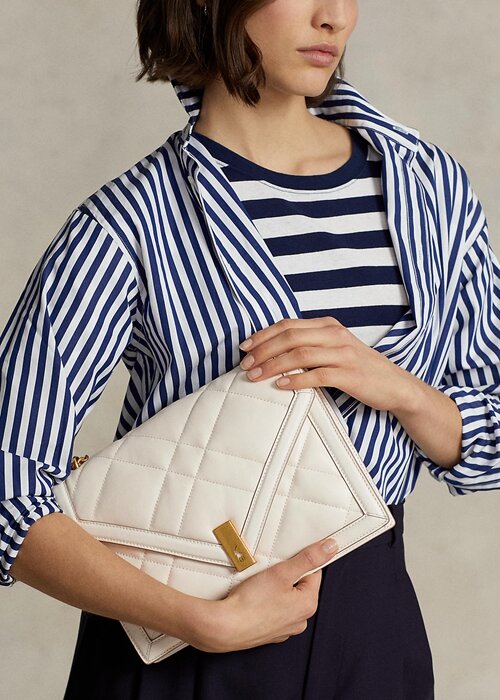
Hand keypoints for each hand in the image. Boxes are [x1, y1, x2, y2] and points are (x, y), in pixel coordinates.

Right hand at [184, 536, 338, 652]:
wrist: (224, 627)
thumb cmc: (252, 601)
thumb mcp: (282, 572)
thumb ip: (309, 558)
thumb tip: (331, 547)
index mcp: (308, 604)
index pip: (313, 572)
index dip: (297, 562)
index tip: (283, 561)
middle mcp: (301, 620)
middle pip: (299, 586)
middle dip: (285, 576)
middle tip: (269, 573)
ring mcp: (285, 629)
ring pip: (285, 598)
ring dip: (275, 589)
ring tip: (259, 586)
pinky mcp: (269, 633)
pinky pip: (273, 610)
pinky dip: (266, 603)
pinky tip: (254, 599)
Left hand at [238, 317, 419, 413]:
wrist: (396, 385)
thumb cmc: (359, 368)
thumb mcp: (334, 348)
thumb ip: (309, 345)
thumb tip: (272, 352)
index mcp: (328, 325)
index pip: (288, 324)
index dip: (263, 335)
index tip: (244, 347)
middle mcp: (335, 335)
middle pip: (290, 336)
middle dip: (263, 350)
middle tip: (244, 365)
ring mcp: (343, 354)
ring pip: (300, 354)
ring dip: (273, 365)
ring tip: (255, 376)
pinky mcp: (349, 375)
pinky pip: (317, 375)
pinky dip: (296, 380)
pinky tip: (280, 386)